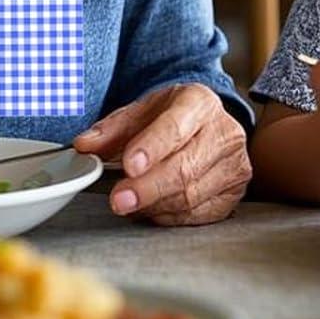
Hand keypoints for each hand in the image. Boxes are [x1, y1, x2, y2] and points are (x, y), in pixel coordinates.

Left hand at [72, 84, 249, 226]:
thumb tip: (84, 145)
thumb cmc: (172, 118)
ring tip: (128, 203)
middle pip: (185, 167)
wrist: (206, 126)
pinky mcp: (235, 194)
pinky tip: (151, 209)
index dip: (152, 147)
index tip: (129, 164)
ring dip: (154, 204)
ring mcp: (234, 165)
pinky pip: (199, 214)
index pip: (176, 126)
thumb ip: (111, 129)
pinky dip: (169, 216)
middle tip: (118, 199)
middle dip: (148, 187)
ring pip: (191, 194)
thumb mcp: (141, 112)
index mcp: (199, 102)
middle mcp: (224, 132)